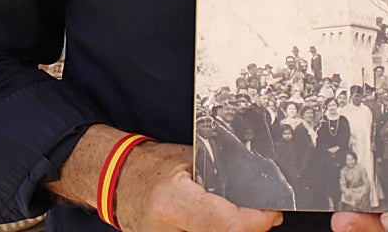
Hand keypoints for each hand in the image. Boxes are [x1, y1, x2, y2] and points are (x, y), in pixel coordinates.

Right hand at [114, 141, 282, 231]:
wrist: (117, 179)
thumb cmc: (152, 166)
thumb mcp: (190, 163)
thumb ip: (222, 182)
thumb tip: (260, 202)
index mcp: (173, 202)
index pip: (229, 225)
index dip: (257, 222)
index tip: (269, 214)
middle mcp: (166, 230)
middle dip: (247, 229)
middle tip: (256, 218)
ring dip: (229, 230)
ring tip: (230, 217)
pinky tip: (212, 223)